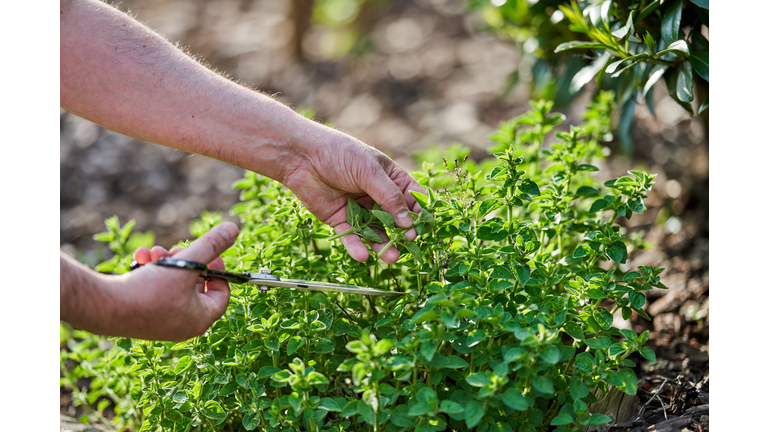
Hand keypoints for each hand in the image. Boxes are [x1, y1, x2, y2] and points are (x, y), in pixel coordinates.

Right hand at [118, 222, 238, 340]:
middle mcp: (183, 325)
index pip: (222, 293)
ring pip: (173, 284)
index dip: (218, 269)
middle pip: (195, 286)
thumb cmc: (148, 291)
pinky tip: (141, 259)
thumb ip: (211, 245)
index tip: (208, 253)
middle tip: (176, 250)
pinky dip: (150, 272)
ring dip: (166, 263)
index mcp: (200, 319)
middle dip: (186, 261)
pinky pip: (155, 290)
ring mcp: (161, 322)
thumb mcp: (187, 263)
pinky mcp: (142, 316)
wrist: (103, 306)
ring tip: (155, 252)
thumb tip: (233, 229)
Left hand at [282, 127, 425, 263]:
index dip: (418, 211)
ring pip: (374, 231)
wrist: (302, 156)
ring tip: (392, 257)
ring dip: (383, 245)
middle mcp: (375, 194)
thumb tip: (408, 222)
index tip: (423, 226)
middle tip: (409, 244)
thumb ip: (389, 197)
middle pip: (394, 218)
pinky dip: (357, 246)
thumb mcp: (369, 171)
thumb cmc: (339, 154)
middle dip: (402, 232)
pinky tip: (364, 256)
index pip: (410, 196)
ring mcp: (358, 208)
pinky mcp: (339, 219)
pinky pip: (351, 236)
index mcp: (388, 177)